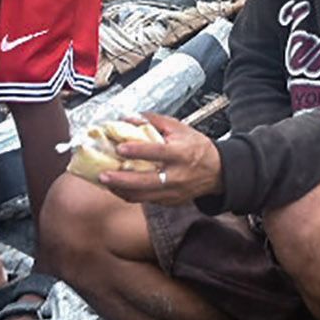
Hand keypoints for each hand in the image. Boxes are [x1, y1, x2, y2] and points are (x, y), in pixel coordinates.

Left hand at [94, 115, 222, 204]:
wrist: (217, 172)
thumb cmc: (196, 148)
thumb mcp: (180, 128)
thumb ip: (154, 121)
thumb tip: (129, 118)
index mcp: (182, 153)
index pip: (158, 152)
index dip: (138, 151)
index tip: (120, 148)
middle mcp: (177, 175)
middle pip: (146, 181)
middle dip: (121, 179)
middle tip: (103, 175)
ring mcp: (173, 192)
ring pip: (142, 196)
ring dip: (120, 190)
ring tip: (105, 182)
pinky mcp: (169, 202)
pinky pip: (145, 200)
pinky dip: (128, 194)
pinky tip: (117, 187)